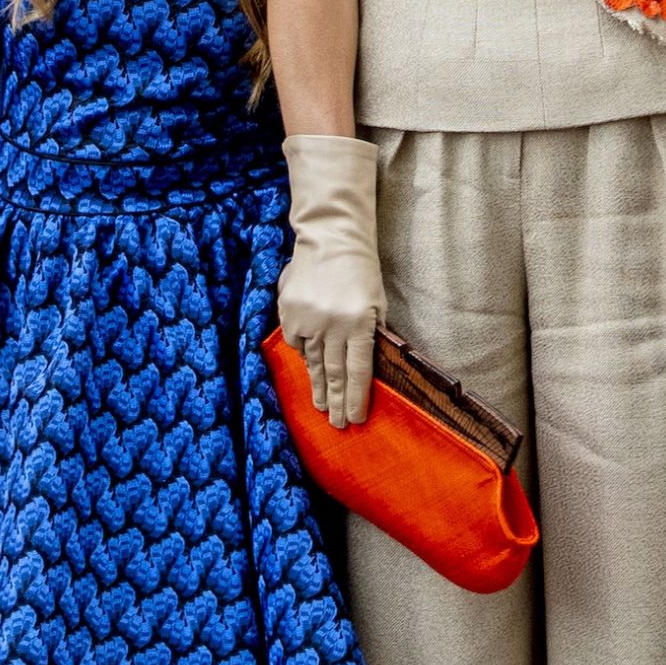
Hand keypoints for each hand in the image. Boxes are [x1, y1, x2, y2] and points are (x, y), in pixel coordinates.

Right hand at [279, 135, 384, 428]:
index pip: (358, 370)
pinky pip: (296, 343)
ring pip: (313, 363)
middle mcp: (332, 324)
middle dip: (336, 402)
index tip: (355, 419)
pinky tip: (310, 370)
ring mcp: (307, 319)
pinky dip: (305, 356)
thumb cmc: (361, 271)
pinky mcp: (288, 313)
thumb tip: (362, 371)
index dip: (356, 398)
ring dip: (319, 387)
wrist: (330, 238)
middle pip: (335, 373)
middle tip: (337, 426)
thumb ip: (371, 335)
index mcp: (359, 322)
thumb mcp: (377, 303)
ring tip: (321, 408)